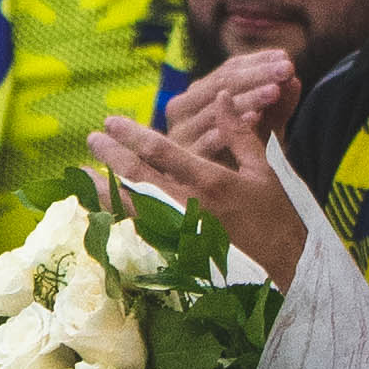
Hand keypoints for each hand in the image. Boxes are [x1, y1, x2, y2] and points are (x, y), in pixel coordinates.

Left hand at [88, 104, 308, 289]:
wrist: (286, 271)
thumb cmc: (277, 218)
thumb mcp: (264, 171)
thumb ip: (239, 134)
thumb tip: (223, 97)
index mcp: (211, 182)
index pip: (162, 152)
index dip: (132, 135)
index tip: (110, 122)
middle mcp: (189, 206)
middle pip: (137, 178)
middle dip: (110, 157)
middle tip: (91, 140)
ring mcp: (178, 233)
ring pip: (130, 207)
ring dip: (103, 190)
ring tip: (82, 175)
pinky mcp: (174, 253)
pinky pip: (138, 233)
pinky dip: (117, 218)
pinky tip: (101, 209)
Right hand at [158, 47, 298, 164]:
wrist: (225, 202)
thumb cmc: (243, 161)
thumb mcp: (265, 131)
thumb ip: (278, 107)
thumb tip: (294, 78)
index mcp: (199, 95)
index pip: (228, 70)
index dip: (258, 62)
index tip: (286, 58)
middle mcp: (183, 109)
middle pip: (220, 84)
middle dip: (257, 74)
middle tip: (286, 69)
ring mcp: (181, 133)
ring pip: (215, 109)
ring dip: (247, 98)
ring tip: (274, 91)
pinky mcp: (183, 158)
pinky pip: (208, 140)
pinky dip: (231, 127)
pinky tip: (254, 117)